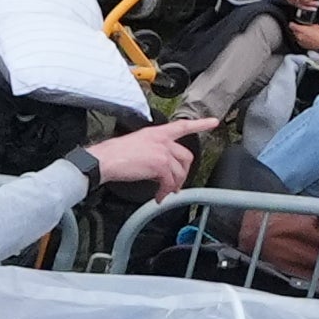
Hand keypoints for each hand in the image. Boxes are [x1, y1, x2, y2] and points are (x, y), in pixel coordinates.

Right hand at [84, 114, 214, 192]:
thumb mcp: (136, 144)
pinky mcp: (160, 165)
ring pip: (179, 171)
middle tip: (176, 183)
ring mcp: (162, 152)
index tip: (214, 122)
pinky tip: (159, 197)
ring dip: (174, 185)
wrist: (105, 160)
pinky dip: (165, 192)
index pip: (182, 126)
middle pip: (186, 156)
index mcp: (156, 132)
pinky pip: (169, 182)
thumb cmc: (113, 154)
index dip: (200, 124)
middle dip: (184, 172)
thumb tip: (157, 167)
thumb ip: (152, 150)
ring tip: (165, 193)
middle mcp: (162, 140)